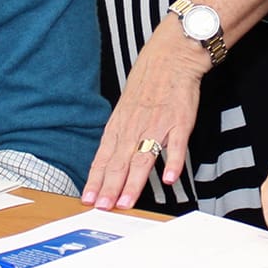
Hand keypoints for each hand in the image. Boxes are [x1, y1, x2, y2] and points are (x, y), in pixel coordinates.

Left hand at [82, 20, 210, 209]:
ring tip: (126, 202)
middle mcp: (134, 128)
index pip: (103, 158)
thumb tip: (108, 163)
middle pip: (119, 162)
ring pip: (142, 158)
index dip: (95, 180)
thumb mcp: (124, 110)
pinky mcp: (180, 122)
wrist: (170, 59)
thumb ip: (119, 137)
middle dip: (109, 188)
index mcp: (119, 126)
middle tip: (102, 209)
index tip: (88, 200)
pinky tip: (170, 179)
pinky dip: (173, 162)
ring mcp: (157, 125)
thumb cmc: (146, 86)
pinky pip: (177, 145)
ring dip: (133, 182)